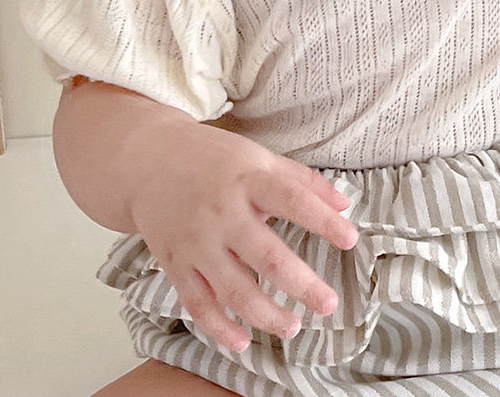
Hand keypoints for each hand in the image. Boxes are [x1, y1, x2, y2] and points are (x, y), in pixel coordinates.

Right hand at [126, 118, 357, 352]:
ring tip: (293, 326)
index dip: (324, 221)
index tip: (352, 239)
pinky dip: (218, 327)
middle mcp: (223, 214)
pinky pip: (197, 303)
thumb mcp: (259, 157)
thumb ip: (302, 180)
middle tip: (329, 304)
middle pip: (267, 256)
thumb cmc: (212, 159)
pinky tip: (241, 341)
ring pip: (233, 288)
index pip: (293, 201)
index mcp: (249, 181)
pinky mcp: (175, 264)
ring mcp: (197, 242)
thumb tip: (345, 203)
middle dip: (301, 284)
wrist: (147, 161)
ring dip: (265, 314)